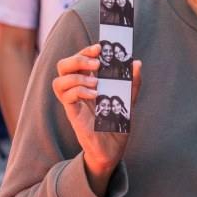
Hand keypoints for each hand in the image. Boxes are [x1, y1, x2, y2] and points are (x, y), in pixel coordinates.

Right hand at [51, 45, 141, 196]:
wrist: (113, 149)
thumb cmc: (117, 124)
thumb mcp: (129, 101)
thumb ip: (132, 83)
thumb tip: (137, 63)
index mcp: (88, 83)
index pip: (79, 60)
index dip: (85, 51)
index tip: (100, 47)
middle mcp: (77, 90)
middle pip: (63, 66)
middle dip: (78, 59)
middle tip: (97, 63)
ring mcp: (73, 102)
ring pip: (59, 81)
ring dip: (77, 77)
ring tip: (96, 84)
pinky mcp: (72, 114)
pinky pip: (67, 97)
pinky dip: (80, 92)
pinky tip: (96, 96)